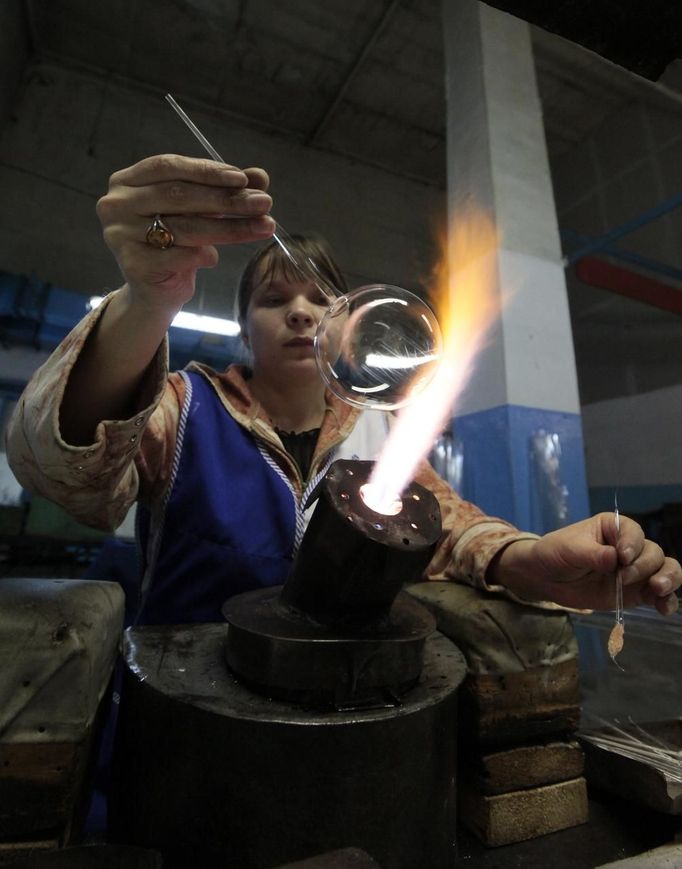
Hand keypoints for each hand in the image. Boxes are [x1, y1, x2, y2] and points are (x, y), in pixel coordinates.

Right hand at [96, 154, 274, 314]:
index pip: (170, 166)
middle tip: (264, 203)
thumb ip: (224, 191)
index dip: (207, 171)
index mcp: (128, 181)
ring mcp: (120, 234)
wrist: (155, 291)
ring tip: (263, 226)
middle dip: (227, 200)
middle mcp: (117, 204)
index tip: (244, 178)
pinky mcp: (132, 265)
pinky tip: (216, 259)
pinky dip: (200, 255)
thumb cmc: (176, 244)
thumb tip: (260, 176)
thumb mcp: (200, 212)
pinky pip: (175, 256)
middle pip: (179, 196)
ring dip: (229, 228)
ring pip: (183, 227)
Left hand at [490, 513, 680, 613]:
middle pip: (653, 552)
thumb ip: (593, 555)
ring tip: (658, 589)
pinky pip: (658, 595)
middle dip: (644, 565)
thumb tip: (614, 559)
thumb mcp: (569, 550)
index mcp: (613, 528)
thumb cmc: (555, 553)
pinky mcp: (635, 592)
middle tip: (624, 577)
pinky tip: (663, 608)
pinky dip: (666, 601)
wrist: (545, 578)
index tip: (622, 557)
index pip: (633, 532)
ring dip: (667, 579)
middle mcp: (629, 547)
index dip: (632, 544)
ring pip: (664, 570)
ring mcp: (635, 570)